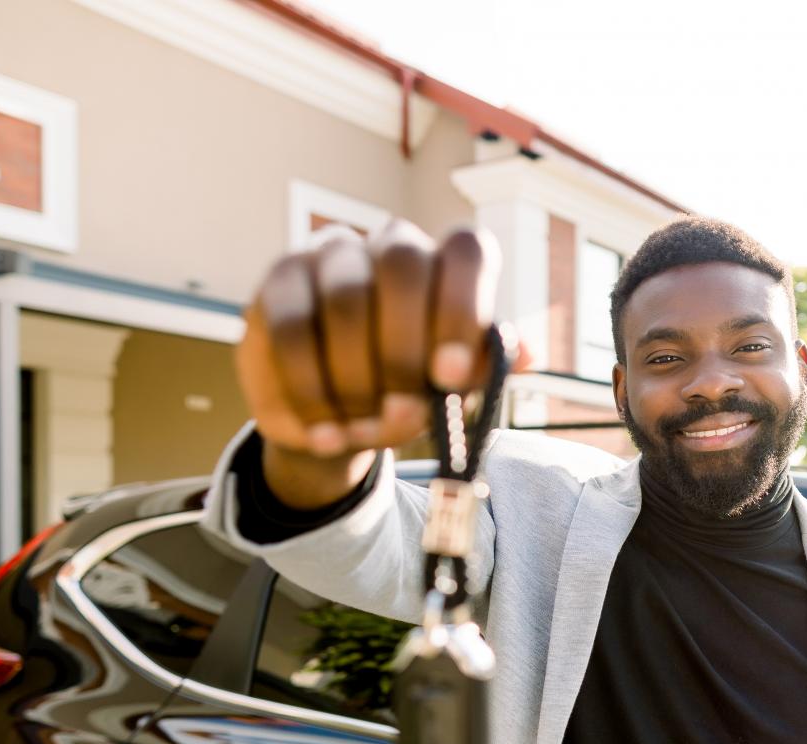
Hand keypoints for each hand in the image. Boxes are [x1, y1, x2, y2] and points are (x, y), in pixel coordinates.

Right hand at [236, 220, 519, 507]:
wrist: (341, 420)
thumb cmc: (410, 390)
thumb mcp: (452, 387)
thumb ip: (484, 367)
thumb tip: (528, 353)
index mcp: (444, 262)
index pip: (466, 251)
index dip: (463, 307)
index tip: (453, 376)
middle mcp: (387, 245)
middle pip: (402, 267)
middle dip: (405, 350)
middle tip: (405, 412)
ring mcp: (328, 257)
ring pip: (342, 302)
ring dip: (355, 381)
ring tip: (363, 433)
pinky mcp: (277, 286)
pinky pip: (289, 333)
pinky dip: (309, 393)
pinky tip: (327, 435)